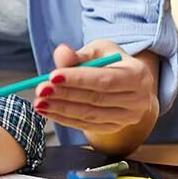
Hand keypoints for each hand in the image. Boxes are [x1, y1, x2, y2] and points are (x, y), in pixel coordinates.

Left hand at [33, 40, 158, 137]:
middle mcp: (137, 100)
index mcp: (138, 75)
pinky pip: (86, 125)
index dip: (78, 79)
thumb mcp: (99, 51)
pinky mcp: (114, 127)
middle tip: (40, 90)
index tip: (52, 76)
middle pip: (96, 99)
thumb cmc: (112, 63)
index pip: (105, 80)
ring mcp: (127, 117)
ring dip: (61, 109)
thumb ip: (78, 54)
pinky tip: (49, 111)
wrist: (128, 84)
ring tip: (39, 102)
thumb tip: (61, 53)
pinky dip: (65, 119)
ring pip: (89, 115)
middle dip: (65, 95)